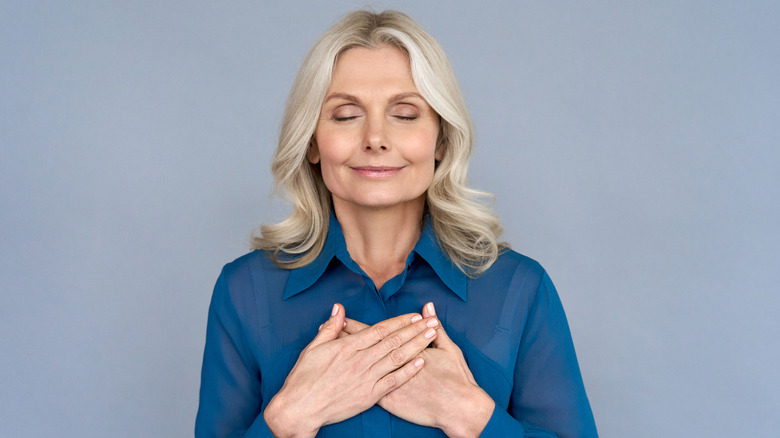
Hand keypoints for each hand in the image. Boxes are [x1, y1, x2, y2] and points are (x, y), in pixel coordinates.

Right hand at [263, 304, 437, 437]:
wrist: (300, 408)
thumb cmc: (303, 378)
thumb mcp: (313, 348)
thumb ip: (330, 328)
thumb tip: (339, 309)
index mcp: (348, 347)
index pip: (380, 330)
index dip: (399, 321)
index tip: (414, 315)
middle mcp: (360, 360)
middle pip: (394, 341)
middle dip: (415, 329)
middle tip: (432, 321)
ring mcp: (366, 378)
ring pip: (397, 358)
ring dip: (417, 345)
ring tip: (432, 336)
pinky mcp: (369, 396)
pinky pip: (393, 381)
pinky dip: (408, 371)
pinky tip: (421, 363)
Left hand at [342, 303, 494, 437]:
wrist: (458, 408)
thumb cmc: (456, 379)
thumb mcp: (449, 349)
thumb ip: (436, 329)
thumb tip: (429, 308)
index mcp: (404, 349)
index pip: (375, 333)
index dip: (358, 325)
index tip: (342, 317)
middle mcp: (394, 365)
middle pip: (363, 347)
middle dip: (345, 337)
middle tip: (328, 329)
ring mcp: (389, 383)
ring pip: (361, 366)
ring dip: (345, 357)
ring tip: (329, 349)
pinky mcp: (388, 399)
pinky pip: (366, 388)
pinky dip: (352, 379)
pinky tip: (341, 375)